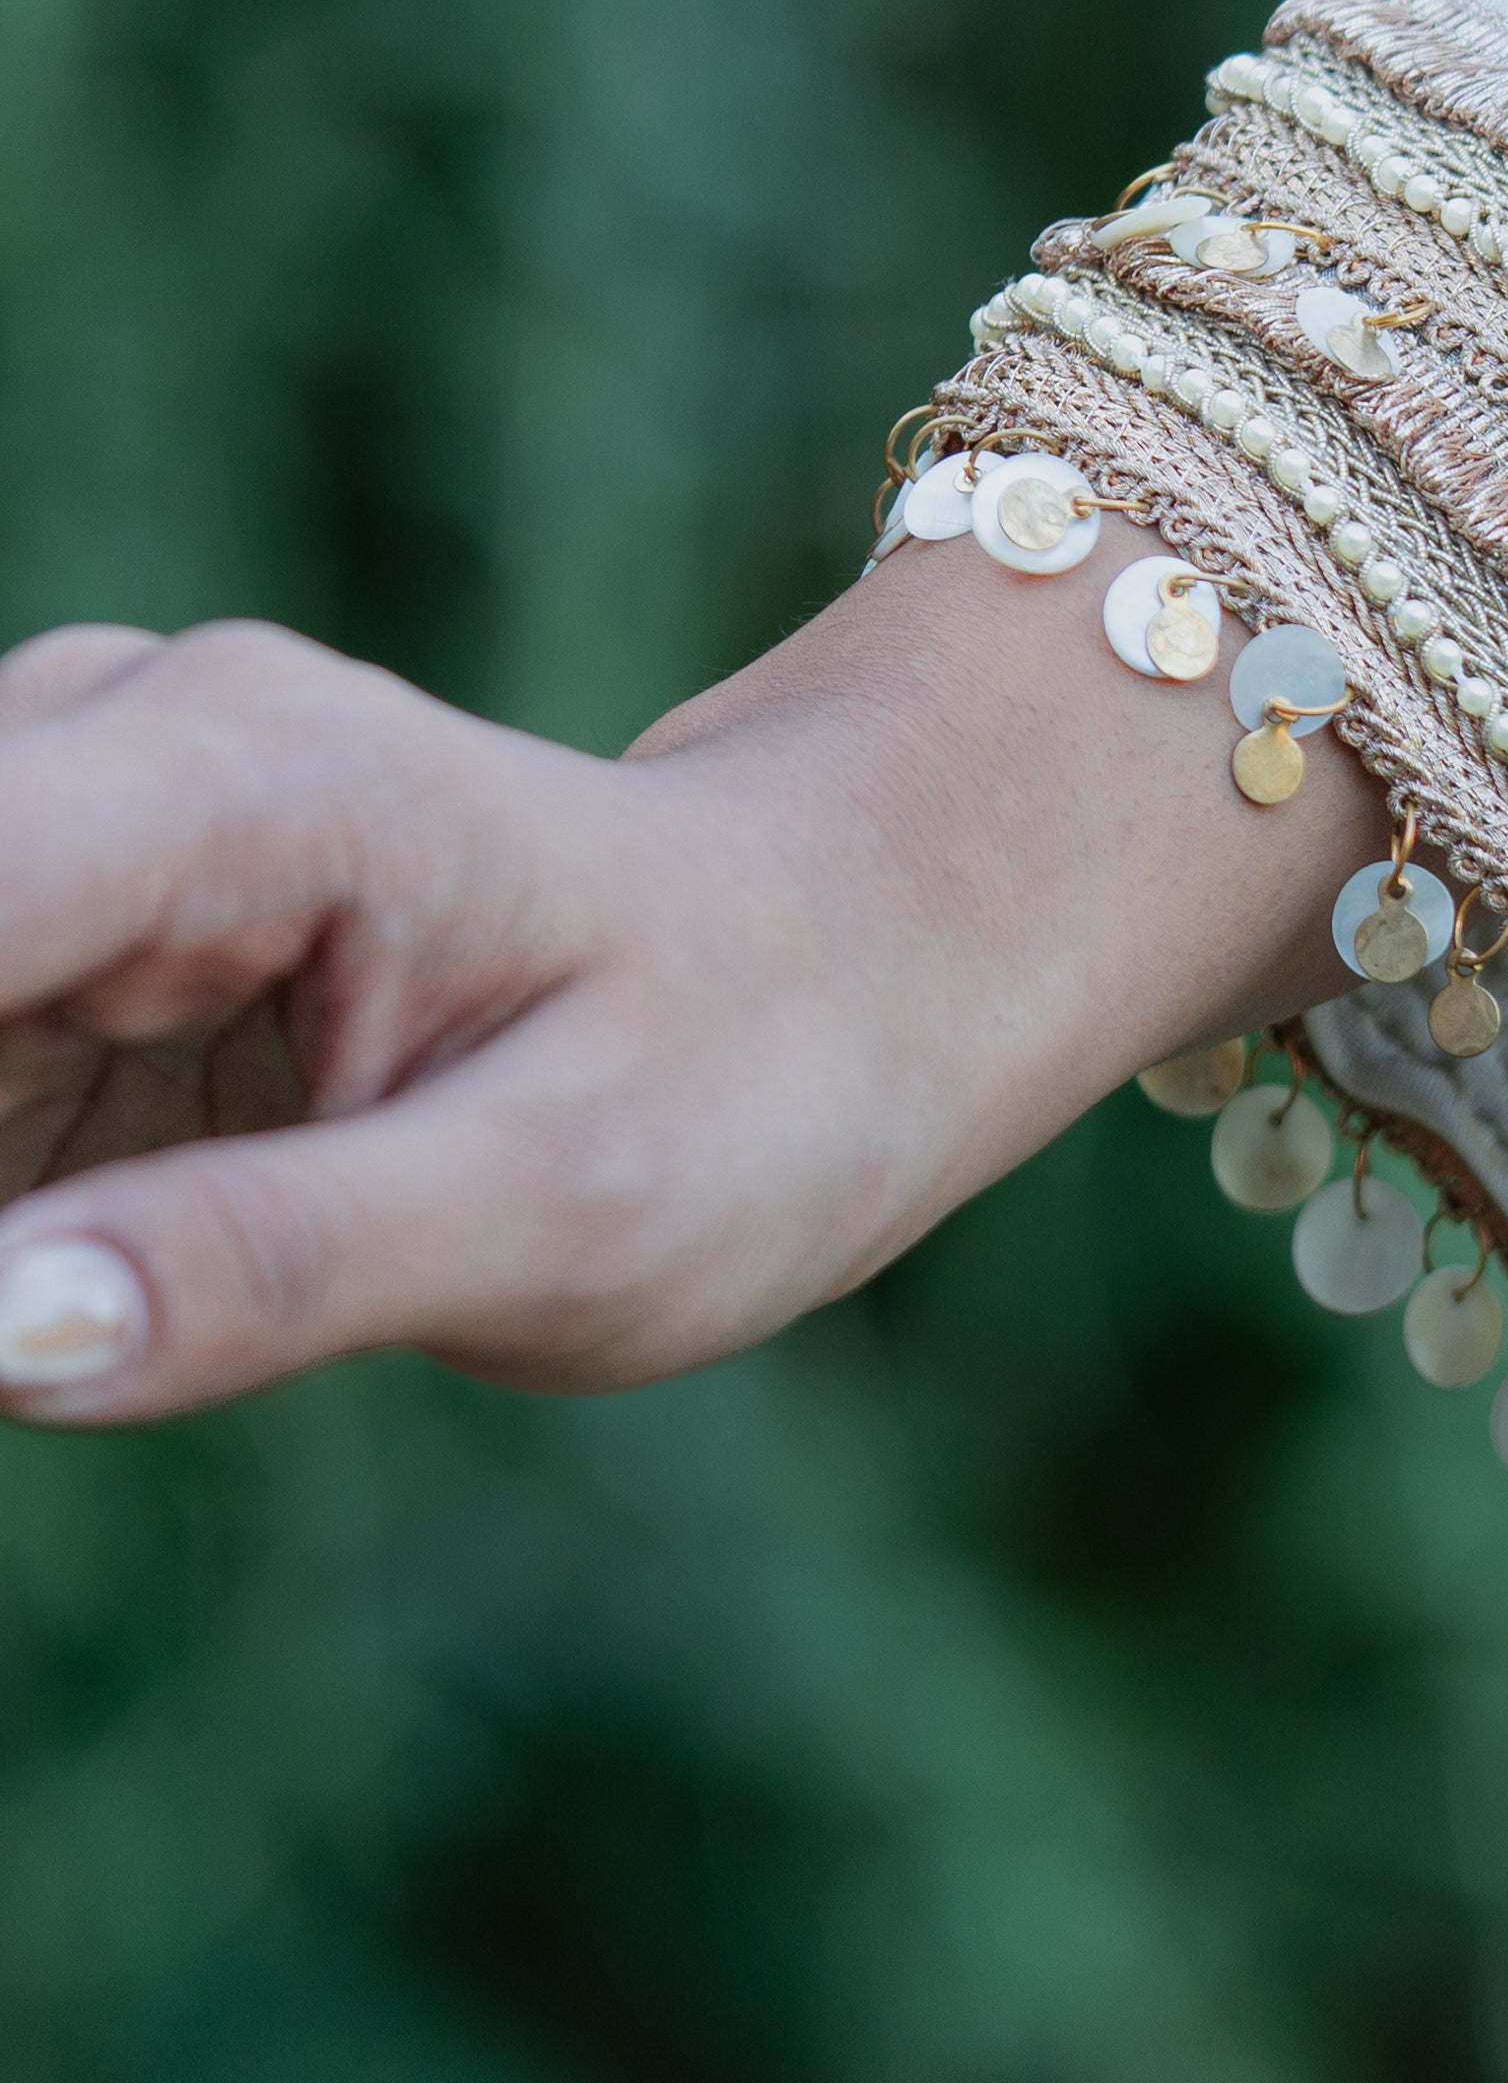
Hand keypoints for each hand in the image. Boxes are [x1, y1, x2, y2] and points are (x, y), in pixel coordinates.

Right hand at [0, 540, 1378, 1423]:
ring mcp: (60, 825)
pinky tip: (64, 1277)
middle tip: (37, 1334)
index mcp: (232, 784)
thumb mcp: (569, 1207)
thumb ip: (277, 1267)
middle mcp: (110, 749)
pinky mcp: (40, 927)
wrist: (851, 959)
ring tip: (75, 1310)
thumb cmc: (757, 1071)